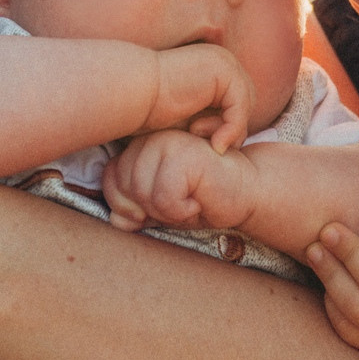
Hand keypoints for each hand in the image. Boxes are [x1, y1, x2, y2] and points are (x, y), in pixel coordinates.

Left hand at [102, 129, 257, 232]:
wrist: (248, 191)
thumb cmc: (206, 198)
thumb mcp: (162, 209)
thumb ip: (134, 212)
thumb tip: (115, 220)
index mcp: (141, 147)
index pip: (110, 179)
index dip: (129, 205)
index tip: (162, 206)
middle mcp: (150, 139)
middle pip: (124, 188)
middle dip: (152, 209)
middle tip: (182, 202)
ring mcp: (167, 142)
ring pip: (142, 194)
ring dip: (169, 211)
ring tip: (192, 199)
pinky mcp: (183, 154)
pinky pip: (163, 198)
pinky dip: (181, 210)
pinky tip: (199, 199)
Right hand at [145, 42, 254, 152]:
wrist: (131, 93)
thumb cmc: (149, 110)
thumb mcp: (189, 119)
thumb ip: (212, 122)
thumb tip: (234, 140)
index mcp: (213, 69)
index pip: (237, 103)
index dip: (226, 127)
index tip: (202, 141)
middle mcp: (222, 61)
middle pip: (246, 104)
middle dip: (230, 129)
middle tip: (205, 141)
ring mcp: (224, 63)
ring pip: (245, 106)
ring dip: (228, 131)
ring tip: (200, 137)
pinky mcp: (223, 71)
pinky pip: (241, 107)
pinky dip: (232, 130)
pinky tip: (215, 144)